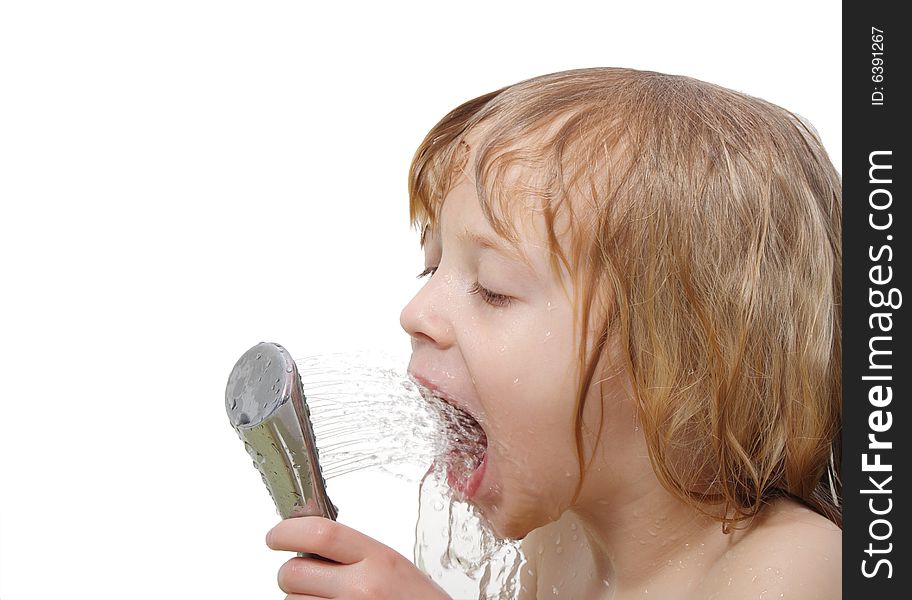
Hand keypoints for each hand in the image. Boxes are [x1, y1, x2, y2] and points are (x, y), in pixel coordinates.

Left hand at [266, 517, 450, 598]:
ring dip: (300, 599)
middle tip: (302, 574)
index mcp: (379, 559)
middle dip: (290, 572)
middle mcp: (362, 587)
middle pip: (294, 571)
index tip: (276, 535)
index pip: (321, 534)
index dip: (287, 531)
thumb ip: (357, 554)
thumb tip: (312, 542)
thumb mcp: (395, 567)